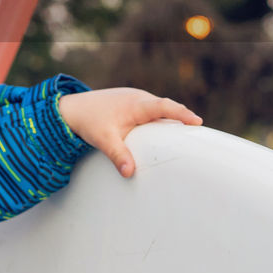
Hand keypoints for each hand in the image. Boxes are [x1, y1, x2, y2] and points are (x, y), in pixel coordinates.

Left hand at [58, 88, 201, 177]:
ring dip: (173, 118)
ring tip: (189, 136)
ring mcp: (136, 100)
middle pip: (166, 107)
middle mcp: (139, 99)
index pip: (164, 106)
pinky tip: (167, 133)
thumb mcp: (102, 139)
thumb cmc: (88, 121)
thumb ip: (117, 155)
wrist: (71, 108)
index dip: (181, 113)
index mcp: (136, 104)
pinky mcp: (132, 105)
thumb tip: (129, 173)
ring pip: (160, 109)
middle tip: (200, 133)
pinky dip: (162, 119)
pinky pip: (152, 111)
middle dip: (183, 117)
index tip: (197, 122)